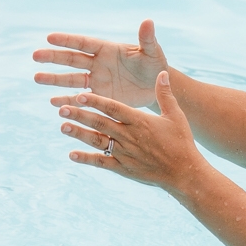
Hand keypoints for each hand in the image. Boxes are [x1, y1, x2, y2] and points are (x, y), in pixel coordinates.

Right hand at [32, 18, 167, 108]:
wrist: (154, 87)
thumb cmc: (154, 65)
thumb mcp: (152, 53)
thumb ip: (147, 39)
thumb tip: (148, 21)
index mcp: (107, 49)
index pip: (83, 43)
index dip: (67, 40)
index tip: (49, 38)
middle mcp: (97, 64)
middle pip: (71, 59)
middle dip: (53, 57)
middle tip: (35, 56)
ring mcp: (96, 81)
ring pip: (71, 79)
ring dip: (54, 79)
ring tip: (36, 78)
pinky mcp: (99, 98)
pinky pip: (80, 99)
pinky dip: (67, 101)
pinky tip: (53, 103)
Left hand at [56, 71, 205, 190]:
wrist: (184, 173)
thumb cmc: (181, 142)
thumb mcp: (176, 115)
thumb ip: (165, 94)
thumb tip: (162, 73)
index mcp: (140, 121)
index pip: (114, 108)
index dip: (96, 101)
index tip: (80, 95)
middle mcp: (129, 137)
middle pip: (100, 123)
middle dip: (80, 115)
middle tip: (62, 109)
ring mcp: (125, 154)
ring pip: (97, 142)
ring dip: (79, 134)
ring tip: (63, 127)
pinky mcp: (123, 168)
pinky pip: (101, 162)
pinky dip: (86, 159)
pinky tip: (72, 154)